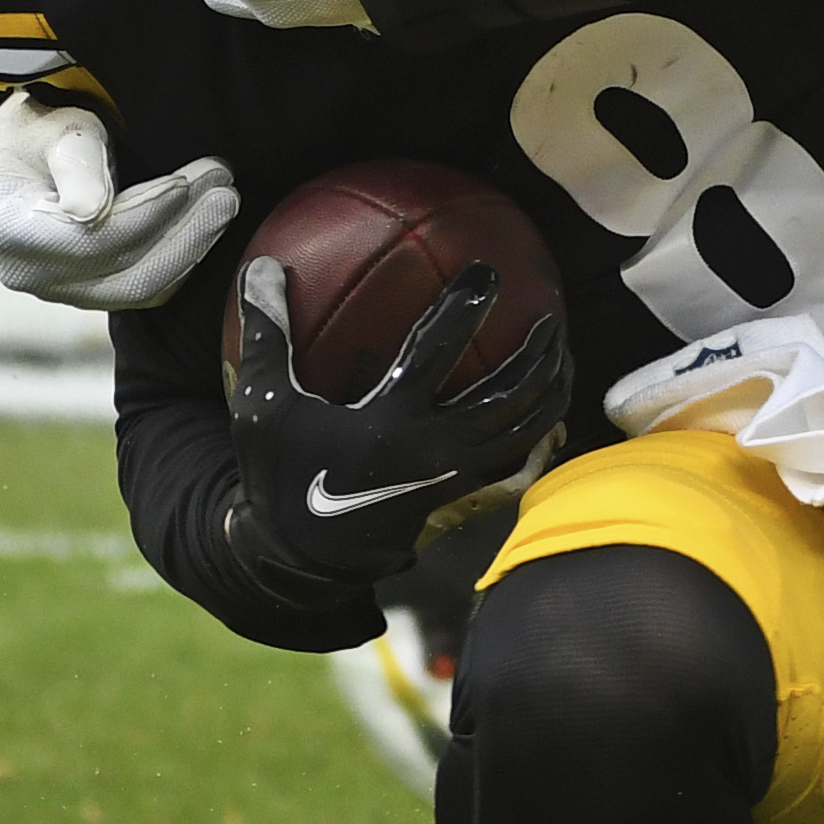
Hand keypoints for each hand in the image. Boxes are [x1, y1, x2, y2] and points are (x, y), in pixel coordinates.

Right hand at [0, 90, 233, 312]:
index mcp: (10, 229)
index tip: (185, 180)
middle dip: (183, 230)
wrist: (31, 155)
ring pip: (141, 288)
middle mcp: (30, 273)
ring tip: (225, 201)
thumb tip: (89, 213)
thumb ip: (76, 164)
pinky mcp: (90, 294)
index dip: (146, 212)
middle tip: (226, 188)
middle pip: (123, 271)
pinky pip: (147, 291)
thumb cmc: (44, 131)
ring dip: (192, 246)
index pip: (92, 237)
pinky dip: (183, 261)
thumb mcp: (56, 129)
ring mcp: (60, 292)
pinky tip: (208, 226)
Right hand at [224, 252, 567, 586]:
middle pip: (509, 394)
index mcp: (390, 422)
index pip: (438, 351)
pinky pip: (517, 455)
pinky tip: (546, 405)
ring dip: (550, 388)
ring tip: (562, 353)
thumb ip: (268, 334)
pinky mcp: (462, 493)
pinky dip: (538, 427)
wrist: (300, 557)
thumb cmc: (281, 476)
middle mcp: (435, 448)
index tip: (488, 271)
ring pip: (525, 429)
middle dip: (536, 351)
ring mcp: (455, 475)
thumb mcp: (263, 404)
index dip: (464, 306)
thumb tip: (260, 266)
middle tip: (550, 313)